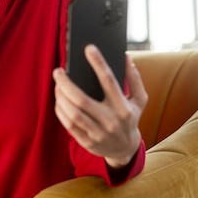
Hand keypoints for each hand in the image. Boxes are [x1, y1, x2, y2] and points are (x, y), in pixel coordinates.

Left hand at [53, 45, 147, 168]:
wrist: (125, 149)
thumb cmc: (131, 118)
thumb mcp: (139, 99)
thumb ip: (134, 78)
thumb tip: (126, 57)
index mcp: (124, 107)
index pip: (109, 81)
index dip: (99, 63)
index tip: (89, 48)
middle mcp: (110, 121)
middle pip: (82, 99)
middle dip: (66, 83)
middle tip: (58, 71)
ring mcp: (98, 133)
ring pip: (73, 114)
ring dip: (61, 97)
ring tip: (57, 85)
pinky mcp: (87, 142)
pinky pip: (69, 126)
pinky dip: (61, 111)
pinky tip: (59, 101)